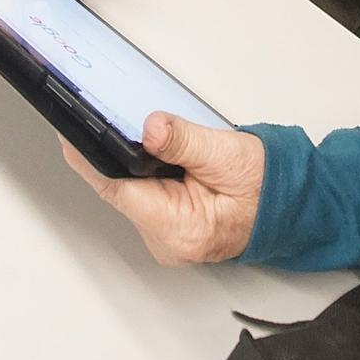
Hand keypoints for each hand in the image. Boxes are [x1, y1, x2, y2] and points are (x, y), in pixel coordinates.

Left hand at [60, 114, 265, 265]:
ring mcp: (166, 236)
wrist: (292, 205)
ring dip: (136, 162)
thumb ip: (184, 140)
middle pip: (120, 187)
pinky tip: (162, 156)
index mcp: (178, 228)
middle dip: (118, 152)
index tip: (67, 133)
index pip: (115, 188)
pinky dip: (147, 171)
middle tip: (125, 119)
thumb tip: (150, 128)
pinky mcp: (169, 225)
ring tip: (160, 141)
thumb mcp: (226, 154)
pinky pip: (145, 193)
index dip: (88, 157)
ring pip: (132, 188)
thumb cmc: (267, 188)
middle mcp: (166, 240)